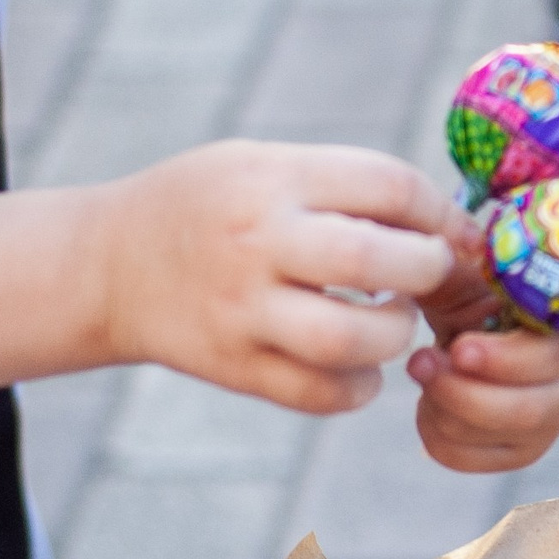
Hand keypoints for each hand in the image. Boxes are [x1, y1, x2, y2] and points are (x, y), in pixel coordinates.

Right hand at [90, 141, 469, 414]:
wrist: (106, 265)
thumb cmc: (211, 205)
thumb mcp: (267, 164)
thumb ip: (345, 184)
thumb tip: (448, 222)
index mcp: (276, 179)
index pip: (389, 186)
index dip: (440, 210)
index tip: (453, 229)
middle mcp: (258, 242)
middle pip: (376, 261)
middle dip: (429, 269)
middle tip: (431, 273)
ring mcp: (241, 310)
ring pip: (348, 339)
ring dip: (394, 335)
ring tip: (393, 320)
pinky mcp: (230, 367)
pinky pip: (317, 394)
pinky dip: (357, 387)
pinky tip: (359, 366)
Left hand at [407, 257, 558, 472]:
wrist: (520, 334)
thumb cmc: (493, 297)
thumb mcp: (478, 277)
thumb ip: (454, 272)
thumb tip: (424, 261)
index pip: (548, 360)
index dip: (501, 360)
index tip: (455, 346)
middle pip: (525, 411)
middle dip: (460, 392)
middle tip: (418, 361)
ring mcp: (549, 422)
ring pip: (495, 438)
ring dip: (443, 410)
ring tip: (423, 372)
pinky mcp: (519, 451)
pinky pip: (469, 459)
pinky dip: (435, 435)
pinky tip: (429, 403)